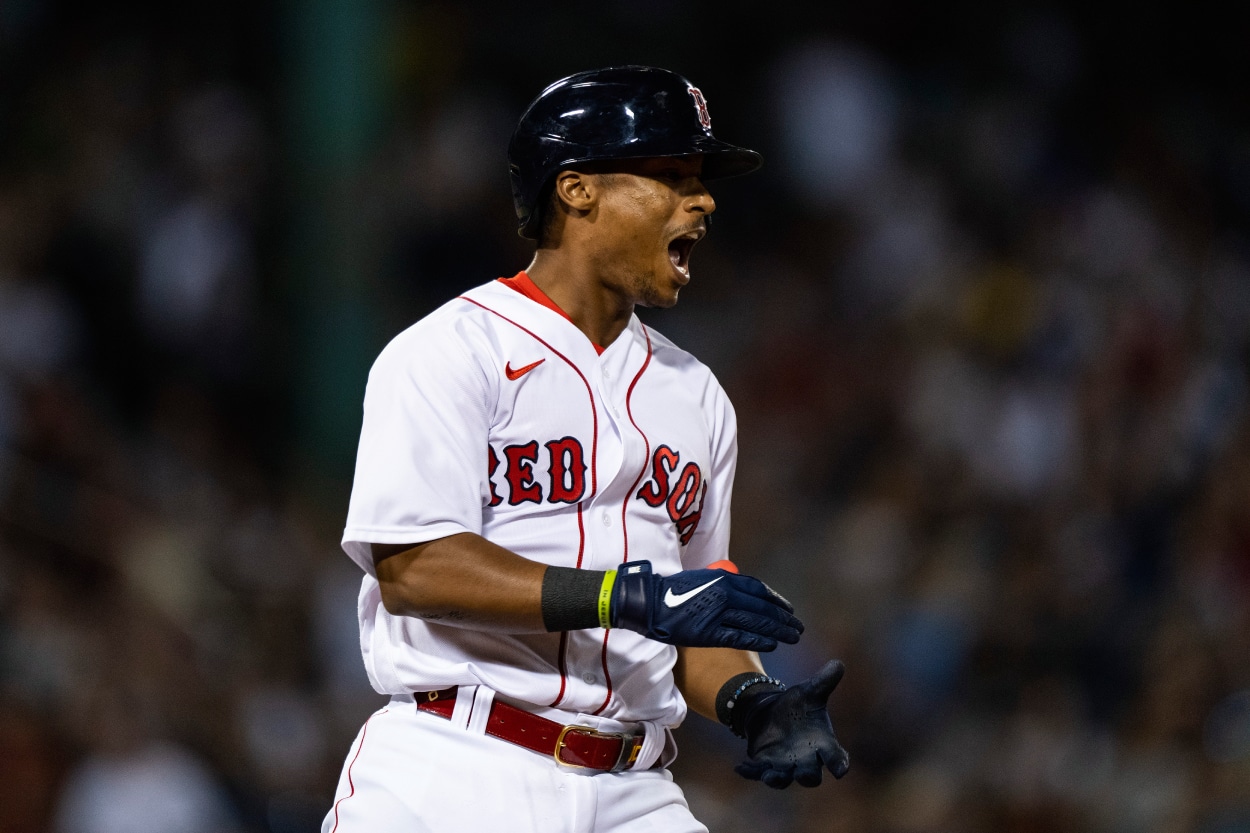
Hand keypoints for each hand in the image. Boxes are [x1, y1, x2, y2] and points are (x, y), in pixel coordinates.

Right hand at [610, 560, 802, 650]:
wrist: (649, 602)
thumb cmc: (672, 591)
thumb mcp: (702, 580)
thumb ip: (722, 586)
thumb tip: (739, 595)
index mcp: (723, 579)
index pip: (759, 590)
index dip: (776, 601)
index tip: (788, 610)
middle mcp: (725, 594)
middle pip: (763, 607)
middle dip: (783, 618)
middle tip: (797, 627)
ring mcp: (719, 613)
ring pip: (756, 622)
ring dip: (778, 630)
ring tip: (792, 637)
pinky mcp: (710, 632)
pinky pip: (740, 637)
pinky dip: (759, 640)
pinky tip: (772, 644)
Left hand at [735, 660, 849, 787]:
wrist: (771, 711)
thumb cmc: (797, 705)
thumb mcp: (809, 692)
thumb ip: (824, 681)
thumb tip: (838, 662)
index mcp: (822, 744)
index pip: (835, 757)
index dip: (839, 764)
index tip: (841, 769)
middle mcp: (806, 760)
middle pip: (810, 776)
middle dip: (808, 776)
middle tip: (805, 774)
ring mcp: (784, 765)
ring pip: (783, 779)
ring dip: (776, 779)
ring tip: (769, 777)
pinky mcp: (764, 764)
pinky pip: (756, 772)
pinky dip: (749, 772)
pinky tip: (739, 767)